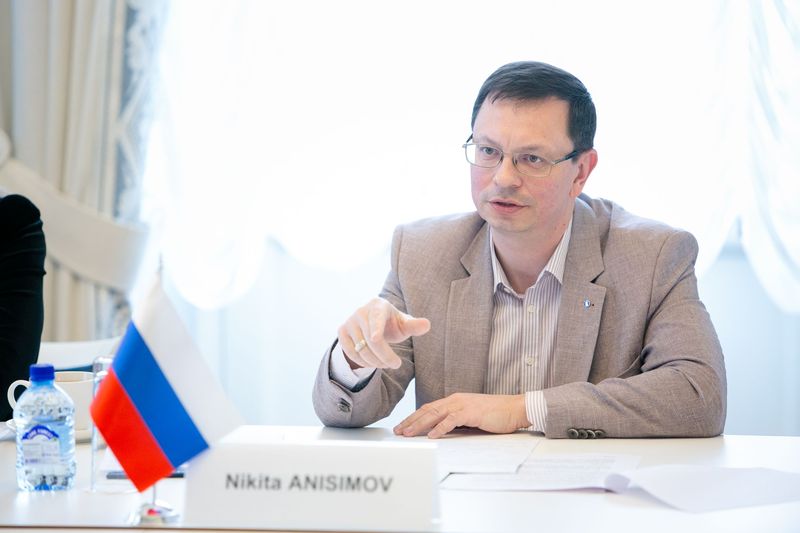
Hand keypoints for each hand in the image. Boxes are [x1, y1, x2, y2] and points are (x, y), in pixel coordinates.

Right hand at [338, 297, 429, 369]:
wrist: (371, 323)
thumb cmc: (392, 324)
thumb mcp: (404, 325)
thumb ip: (414, 326)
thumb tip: (427, 325)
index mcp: (378, 305)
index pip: (377, 319)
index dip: (376, 328)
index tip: (376, 339)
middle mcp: (361, 311)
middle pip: (372, 340)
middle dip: (385, 356)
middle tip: (396, 365)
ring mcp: (349, 321)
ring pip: (361, 349)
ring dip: (375, 361)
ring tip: (386, 363)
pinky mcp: (341, 331)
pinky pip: (351, 352)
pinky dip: (363, 362)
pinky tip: (373, 363)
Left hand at [393, 393, 527, 438]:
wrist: (515, 409)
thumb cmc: (495, 414)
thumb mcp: (471, 417)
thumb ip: (456, 421)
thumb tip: (440, 431)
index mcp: (454, 400)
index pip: (429, 408)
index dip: (414, 417)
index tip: (402, 426)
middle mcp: (455, 400)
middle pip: (427, 410)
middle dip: (410, 421)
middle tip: (397, 431)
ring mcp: (463, 405)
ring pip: (435, 414)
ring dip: (419, 424)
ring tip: (407, 433)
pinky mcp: (471, 412)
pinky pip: (452, 420)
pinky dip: (440, 428)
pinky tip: (431, 435)